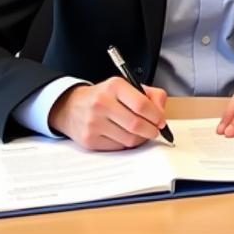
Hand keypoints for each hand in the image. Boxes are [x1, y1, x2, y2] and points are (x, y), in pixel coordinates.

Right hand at [48, 78, 168, 150]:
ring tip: (142, 134)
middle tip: (155, 131)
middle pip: (136, 124)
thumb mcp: (127, 86)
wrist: (71, 106)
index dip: (156, 116)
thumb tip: (161, 112)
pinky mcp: (89, 140)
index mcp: (114, 86)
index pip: (142, 105)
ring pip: (128, 139)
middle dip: (151, 130)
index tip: (161, 121)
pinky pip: (117, 147)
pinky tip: (126, 136)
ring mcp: (93, 123)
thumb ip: (150, 95)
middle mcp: (102, 103)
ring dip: (141, 139)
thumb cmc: (105, 96)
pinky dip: (127, 144)